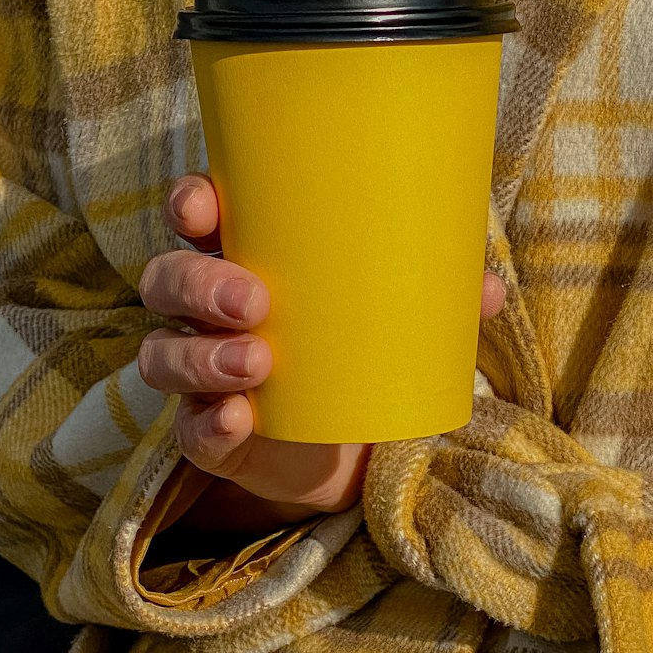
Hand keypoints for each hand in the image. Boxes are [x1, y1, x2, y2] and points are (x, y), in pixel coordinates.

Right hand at [138, 173, 506, 521]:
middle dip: (199, 284)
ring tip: (257, 364)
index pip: (195, 216)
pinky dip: (208, 424)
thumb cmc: (369, 351)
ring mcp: (204, 375)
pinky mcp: (214, 436)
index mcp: (249, 258)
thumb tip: (488, 288)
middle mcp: (210, 313)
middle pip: (167, 281)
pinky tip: (236, 420)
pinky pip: (190, 429)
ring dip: (201, 356)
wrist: (362, 448)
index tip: (203, 208)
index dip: (188, 203)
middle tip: (255, 301)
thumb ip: (442, 296)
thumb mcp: (403, 315)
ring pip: (163, 354)